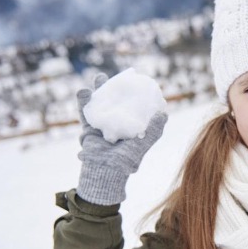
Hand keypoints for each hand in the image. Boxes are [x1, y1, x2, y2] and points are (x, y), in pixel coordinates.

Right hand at [76, 73, 167, 204]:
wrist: (105, 171)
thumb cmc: (126, 160)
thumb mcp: (143, 144)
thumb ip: (154, 130)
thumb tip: (164, 112)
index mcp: (131, 126)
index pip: (135, 107)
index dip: (136, 95)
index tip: (139, 81)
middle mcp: (117, 124)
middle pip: (117, 102)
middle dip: (117, 89)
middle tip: (120, 77)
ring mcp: (103, 125)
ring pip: (100, 103)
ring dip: (99, 90)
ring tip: (100, 77)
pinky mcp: (89, 128)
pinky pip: (85, 113)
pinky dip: (84, 102)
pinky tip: (84, 91)